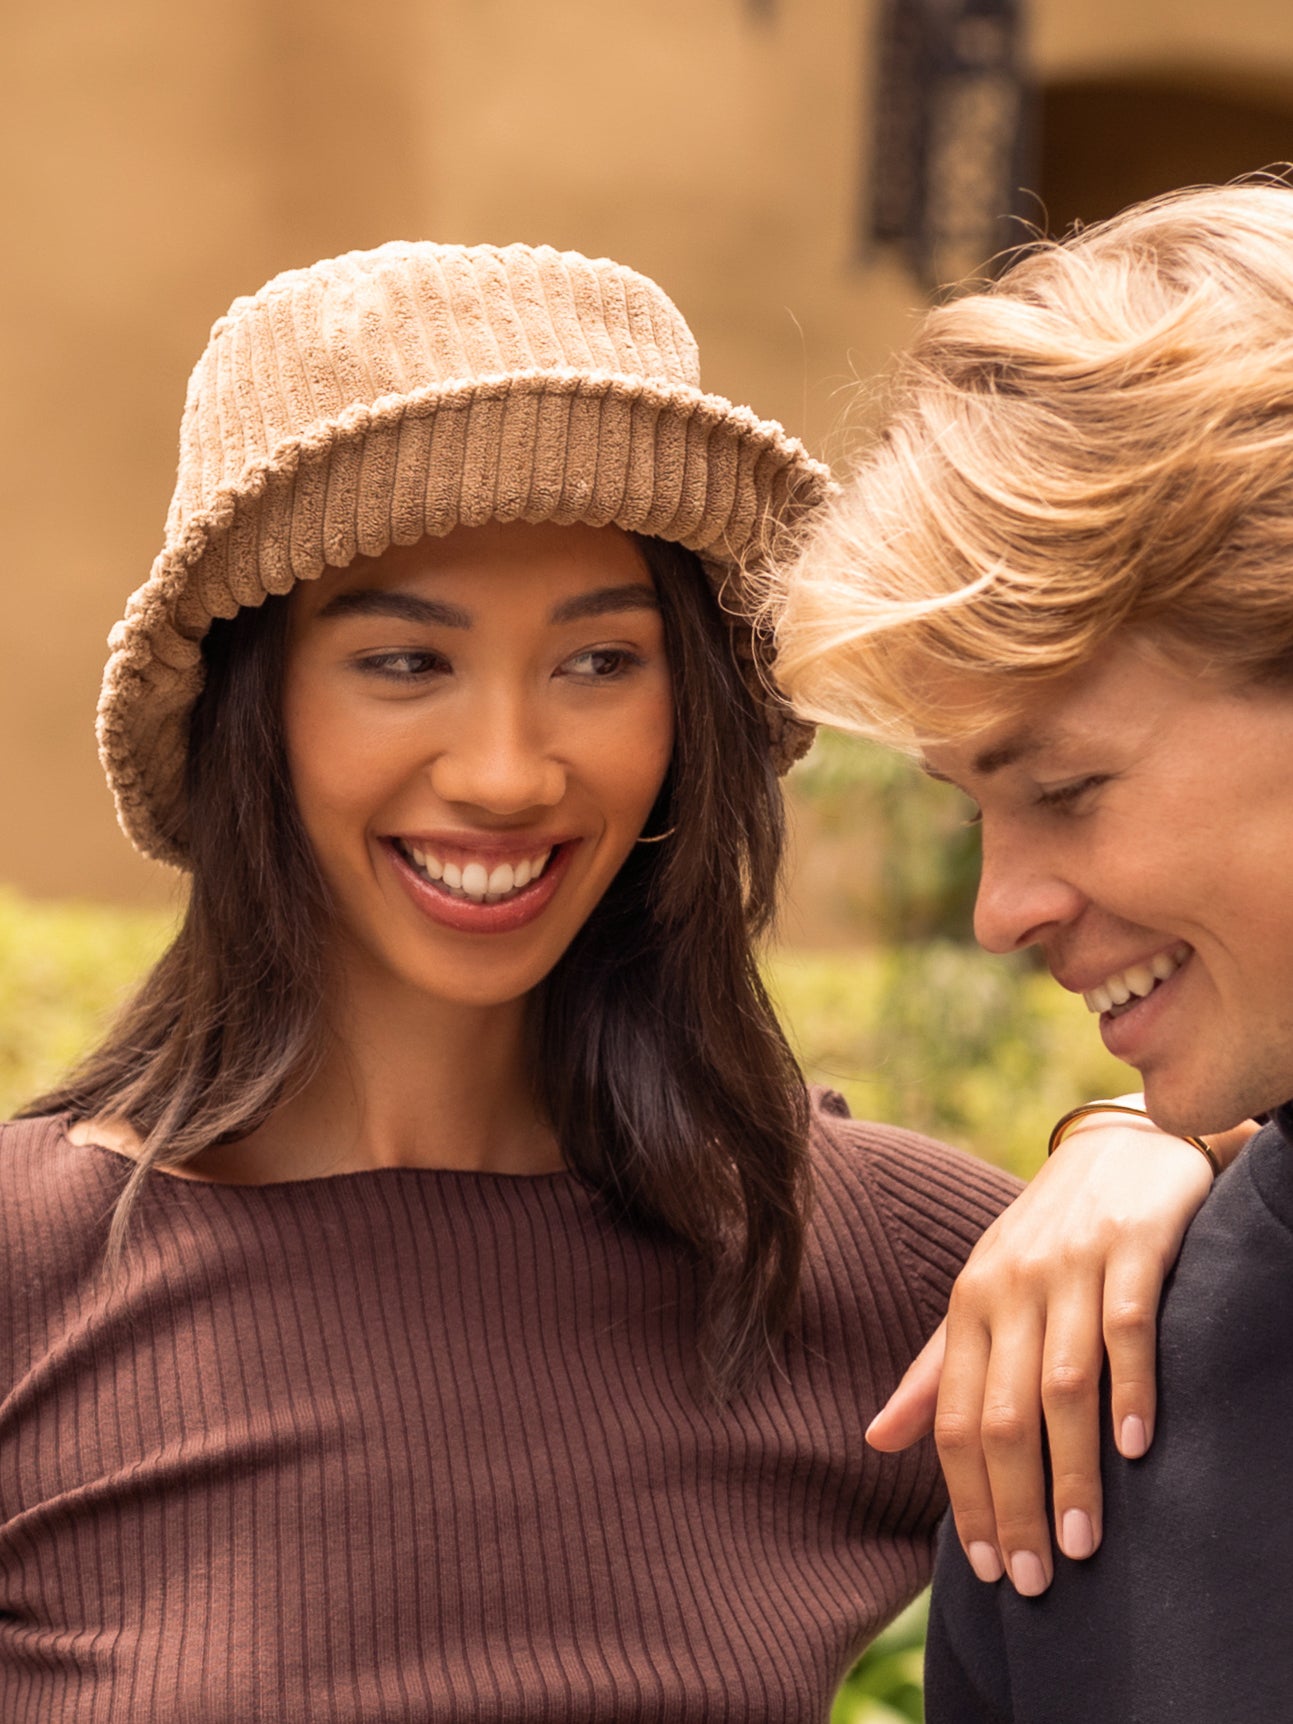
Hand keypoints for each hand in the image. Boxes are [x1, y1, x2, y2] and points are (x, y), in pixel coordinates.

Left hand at [867, 1100, 1255, 1594]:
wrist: (1120, 1150)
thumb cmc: (1045, 1238)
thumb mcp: (982, 1296)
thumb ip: (935, 1370)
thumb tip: (874, 1439)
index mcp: (970, 1304)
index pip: (953, 1416)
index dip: (964, 1494)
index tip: (983, 1566)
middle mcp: (1012, 1287)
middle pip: (1002, 1412)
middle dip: (1013, 1502)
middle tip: (1032, 1580)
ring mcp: (1071, 1267)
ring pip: (1062, 1383)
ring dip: (1070, 1469)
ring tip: (1079, 1543)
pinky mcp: (1131, 1248)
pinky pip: (1127, 1326)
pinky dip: (1130, 1387)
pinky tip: (1135, 1449)